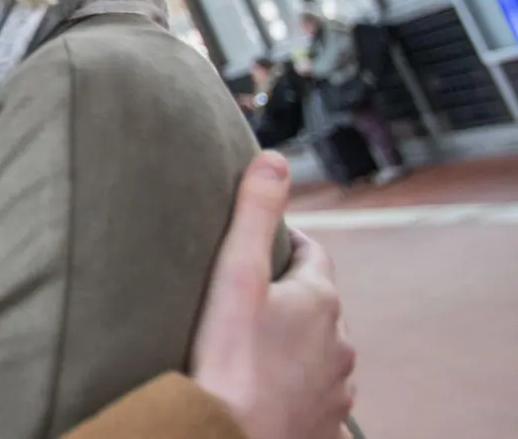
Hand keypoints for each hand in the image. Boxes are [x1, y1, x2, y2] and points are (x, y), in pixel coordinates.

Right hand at [190, 152, 355, 438]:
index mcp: (321, 300)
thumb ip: (254, 212)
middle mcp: (340, 343)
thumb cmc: (228, 359)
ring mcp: (336, 388)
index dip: (284, 243)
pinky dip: (297, 386)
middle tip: (245, 296)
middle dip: (288, 295)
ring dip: (295, 344)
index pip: (312, 253)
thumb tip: (274, 158)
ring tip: (253, 344)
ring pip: (319, 351)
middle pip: (317, 304)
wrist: (229, 436)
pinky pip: (315, 394)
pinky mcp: (325, 424)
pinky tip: (269, 387)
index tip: (256, 244)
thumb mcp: (235, 274)